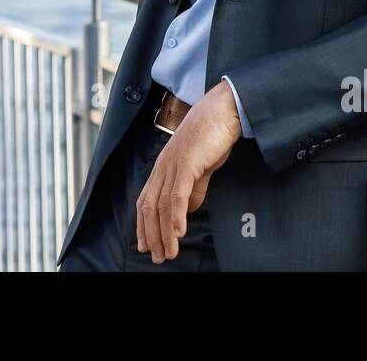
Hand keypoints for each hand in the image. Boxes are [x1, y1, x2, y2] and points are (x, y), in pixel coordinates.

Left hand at [135, 81, 241, 262]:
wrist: (224, 110)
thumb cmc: (213, 135)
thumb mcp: (200, 166)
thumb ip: (193, 187)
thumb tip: (187, 208)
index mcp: (164, 166)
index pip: (146, 200)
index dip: (143, 224)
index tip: (146, 245)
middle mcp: (163, 166)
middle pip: (149, 206)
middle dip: (151, 235)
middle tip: (157, 256)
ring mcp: (173, 163)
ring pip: (162, 204)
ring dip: (163, 232)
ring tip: (168, 252)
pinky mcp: (187, 162)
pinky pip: (178, 194)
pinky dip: (176, 215)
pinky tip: (178, 232)